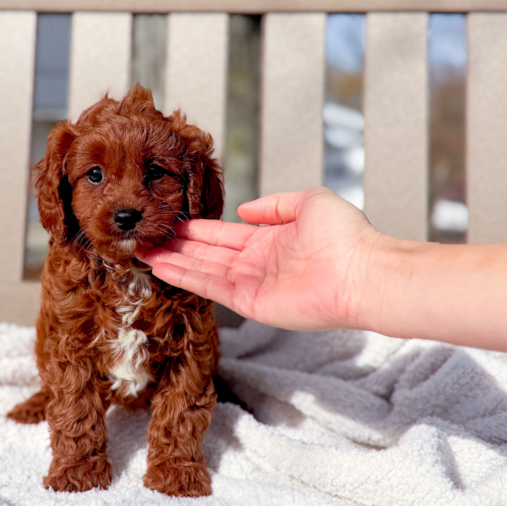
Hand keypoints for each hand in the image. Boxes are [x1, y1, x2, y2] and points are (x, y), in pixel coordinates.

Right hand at [136, 188, 381, 329]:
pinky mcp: (250, 303)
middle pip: (206, 253)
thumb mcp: (310, 202)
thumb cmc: (347, 237)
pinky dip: (185, 278)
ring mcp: (251, 284)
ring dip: (172, 262)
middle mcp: (256, 263)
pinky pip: (211, 288)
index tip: (170, 222)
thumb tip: (245, 209)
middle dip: (176, 246)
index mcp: (268, 240)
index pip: (222, 234)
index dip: (195, 229)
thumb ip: (275, 204)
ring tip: (142, 252)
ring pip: (202, 270)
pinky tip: (162, 267)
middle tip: (145, 236)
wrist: (364, 273)